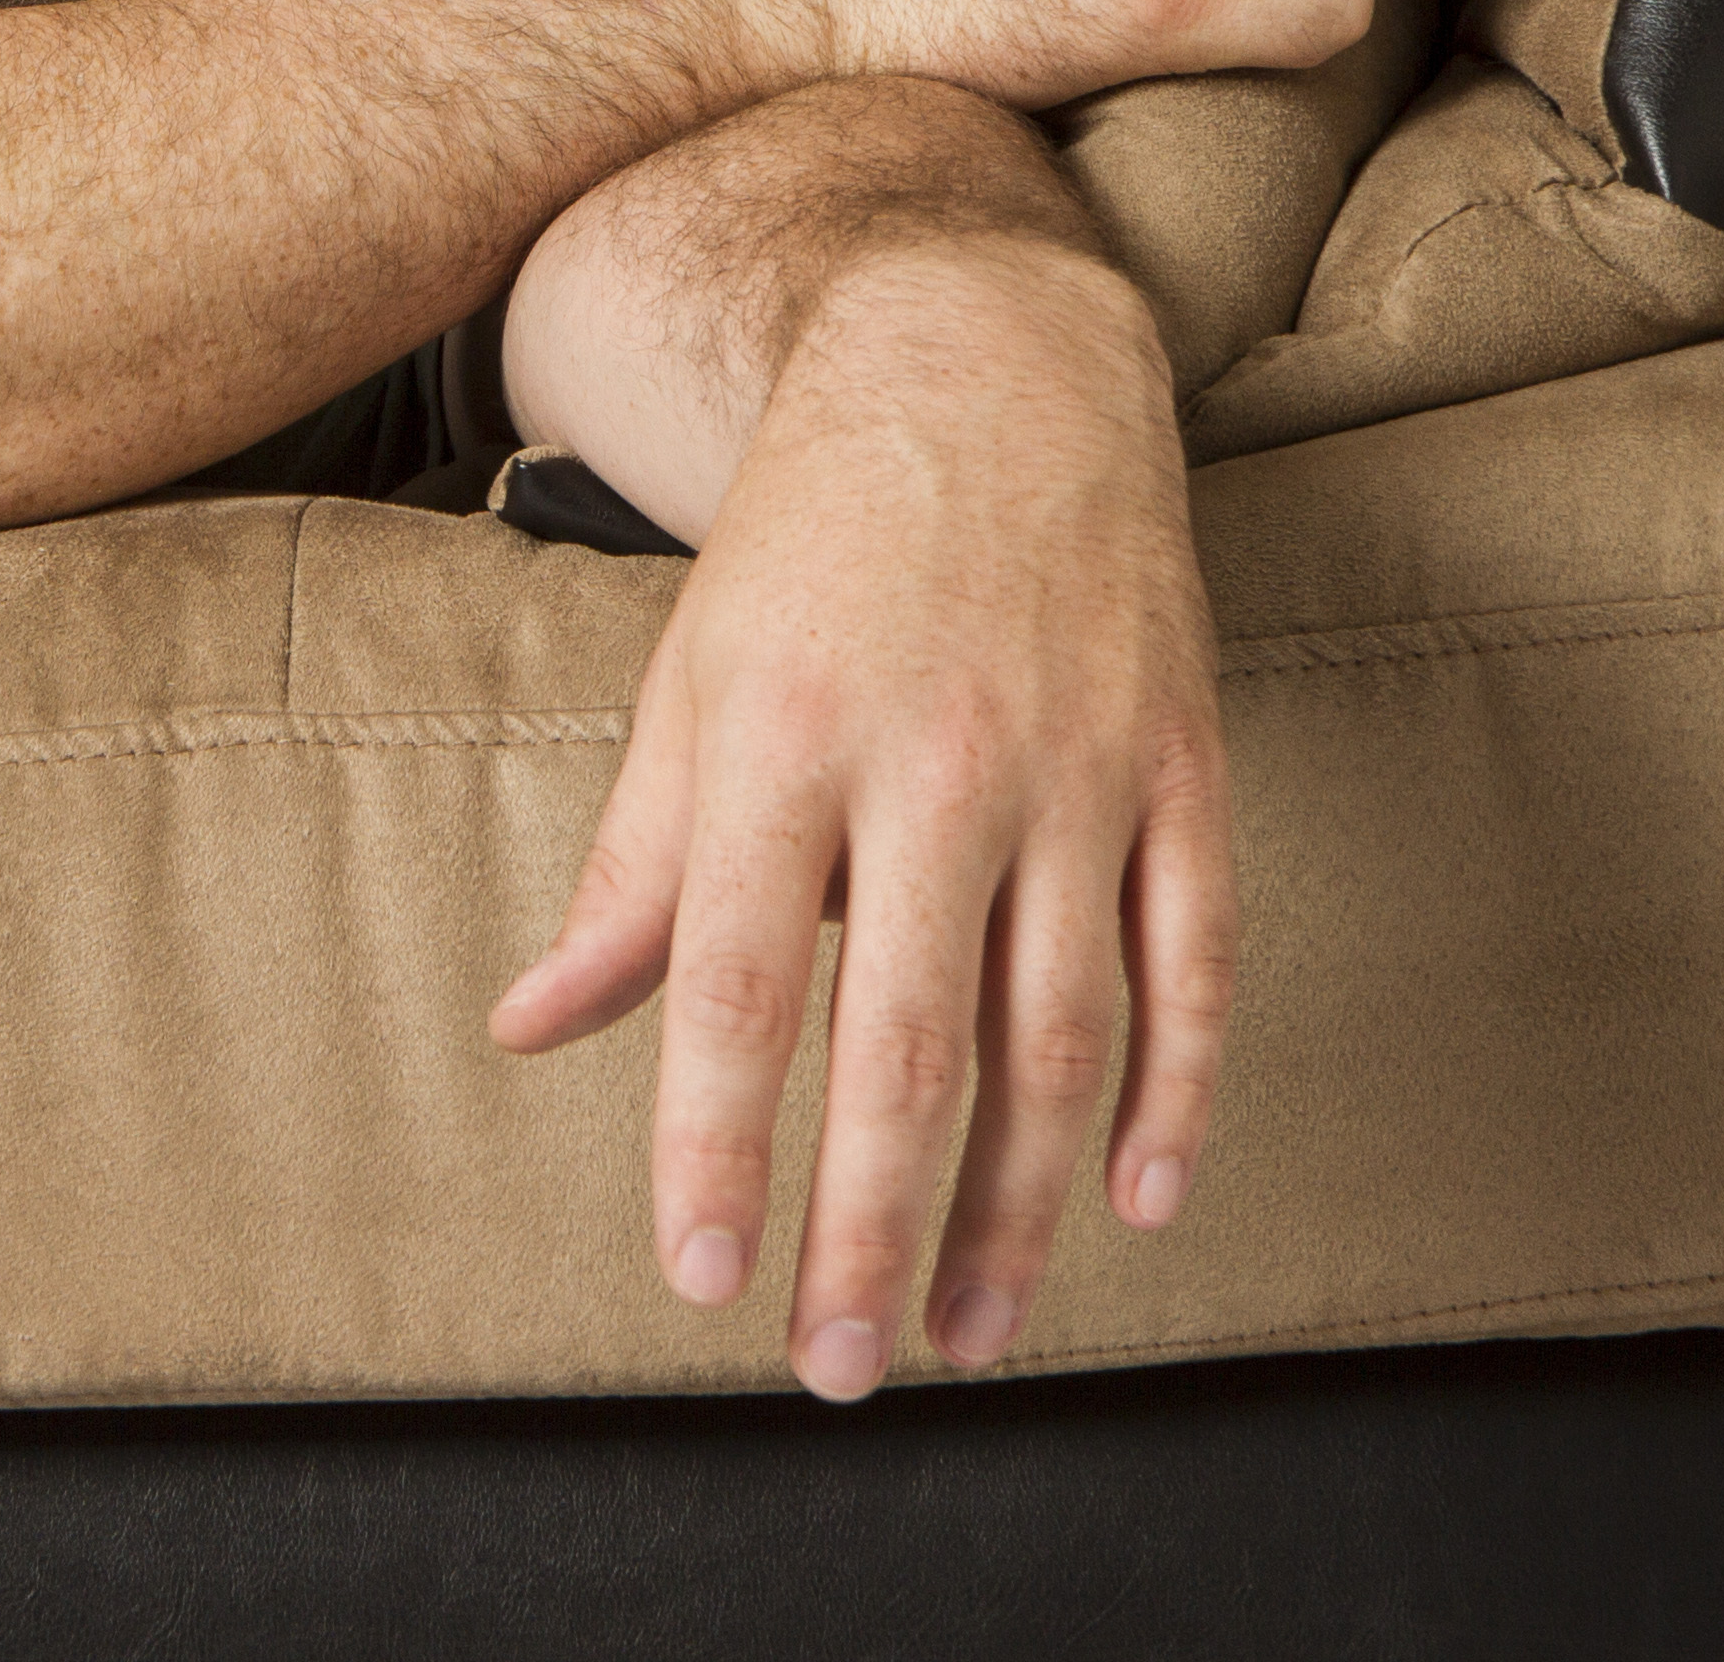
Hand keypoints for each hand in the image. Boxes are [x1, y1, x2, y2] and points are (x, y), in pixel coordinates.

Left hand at [488, 241, 1234, 1395]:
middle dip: (871, 1227)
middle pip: (905, 1042)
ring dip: (1020, 1205)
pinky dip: (1177, 1087)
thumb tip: (529, 1027)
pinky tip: (1140, 1200)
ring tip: (973, 1331)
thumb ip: (630, 872)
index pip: (734, 986)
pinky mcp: (1182, 755)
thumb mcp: (691, 683)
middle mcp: (934, 758)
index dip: (716, 1145)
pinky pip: (1194, 954)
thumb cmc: (810, 545)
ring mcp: (1077, 761)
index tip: (698, 1281)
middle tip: (842, 1367)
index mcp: (782, 741)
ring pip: (1060, 1030)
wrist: (984, 355)